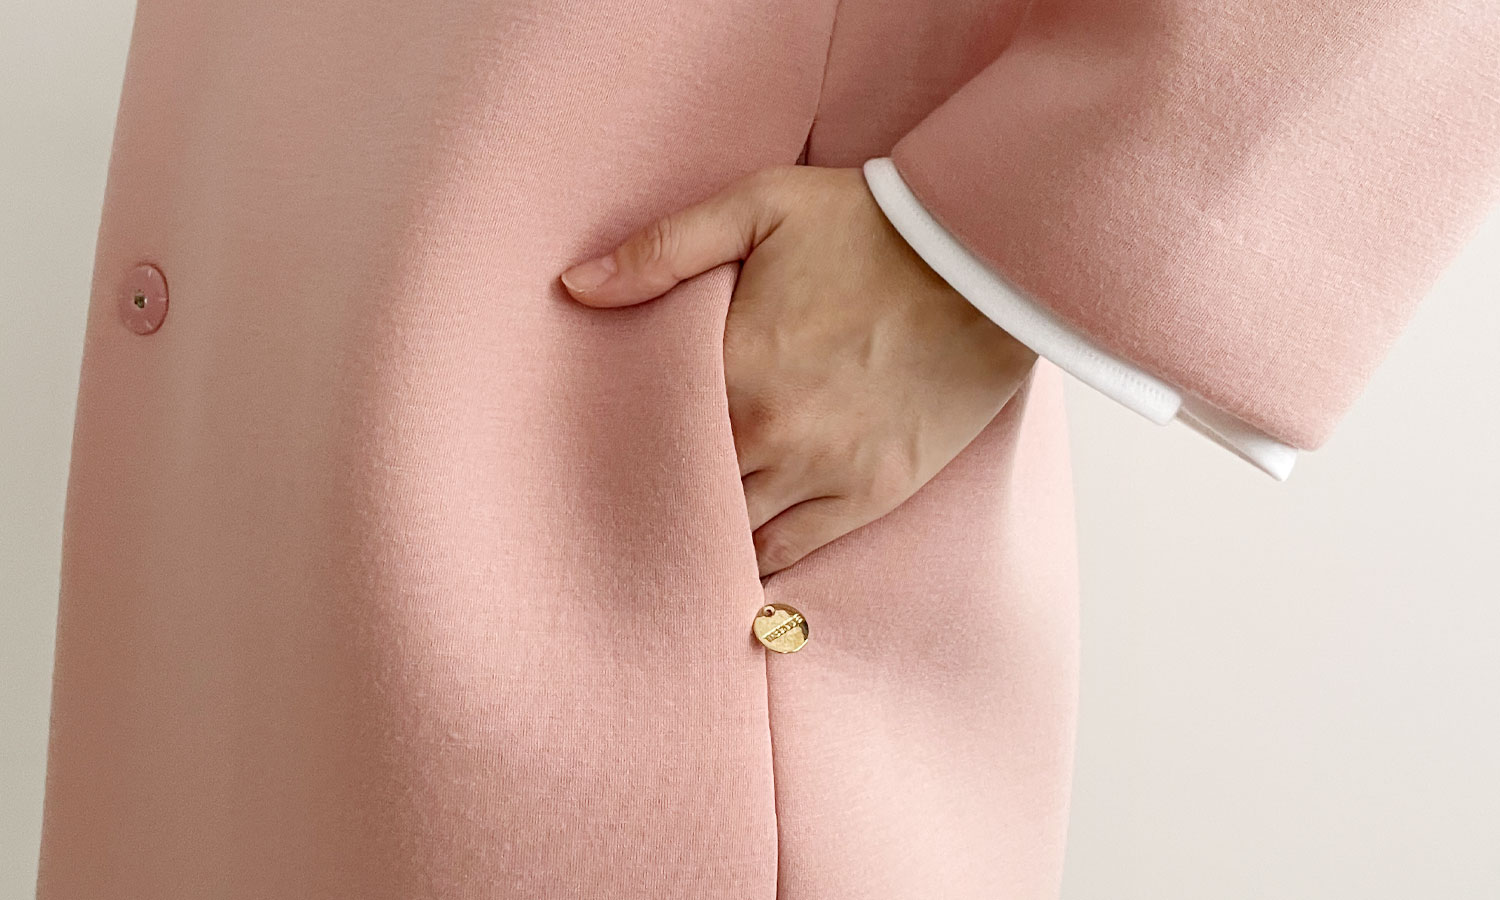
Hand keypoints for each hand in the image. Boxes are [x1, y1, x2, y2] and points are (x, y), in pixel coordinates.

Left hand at [560, 165, 1035, 577]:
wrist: (986, 262)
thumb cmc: (870, 228)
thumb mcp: (760, 206)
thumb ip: (663, 250)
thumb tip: (576, 286)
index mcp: (734, 365)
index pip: (645, 431)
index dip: (617, 445)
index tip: (591, 455)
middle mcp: (771, 432)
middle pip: (682, 489)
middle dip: (650, 496)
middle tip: (614, 508)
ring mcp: (823, 471)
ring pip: (732, 530)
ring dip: (697, 535)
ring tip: (661, 543)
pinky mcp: (870, 495)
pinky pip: (793, 551)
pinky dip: (756, 561)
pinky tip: (728, 564)